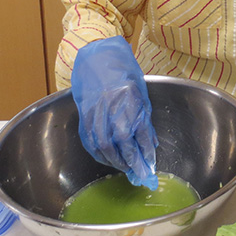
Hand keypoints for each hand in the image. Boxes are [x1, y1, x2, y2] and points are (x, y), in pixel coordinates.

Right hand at [71, 36, 158, 189]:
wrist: (98, 59)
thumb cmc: (124, 73)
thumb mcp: (141, 94)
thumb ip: (144, 119)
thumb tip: (151, 143)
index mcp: (130, 102)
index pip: (141, 135)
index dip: (147, 153)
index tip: (152, 165)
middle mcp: (112, 110)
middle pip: (123, 145)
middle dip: (133, 163)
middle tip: (140, 175)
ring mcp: (96, 115)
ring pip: (106, 147)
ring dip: (117, 162)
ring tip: (127, 169)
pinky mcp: (84, 118)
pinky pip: (91, 143)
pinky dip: (101, 155)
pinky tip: (109, 160)